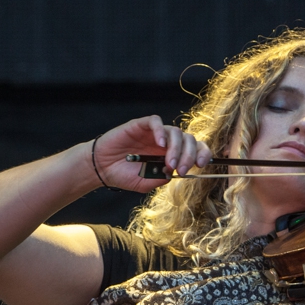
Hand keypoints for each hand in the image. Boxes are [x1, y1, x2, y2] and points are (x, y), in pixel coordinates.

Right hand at [91, 116, 211, 191]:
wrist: (102, 168)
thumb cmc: (125, 175)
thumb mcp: (146, 183)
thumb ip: (161, 178)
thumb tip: (174, 172)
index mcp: (173, 155)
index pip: (195, 149)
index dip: (202, 154)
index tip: (201, 165)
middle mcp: (167, 143)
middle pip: (189, 140)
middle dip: (189, 155)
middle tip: (182, 170)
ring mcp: (155, 133)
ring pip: (175, 132)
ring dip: (176, 148)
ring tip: (169, 163)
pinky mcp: (141, 125)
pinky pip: (155, 122)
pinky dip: (160, 131)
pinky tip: (159, 144)